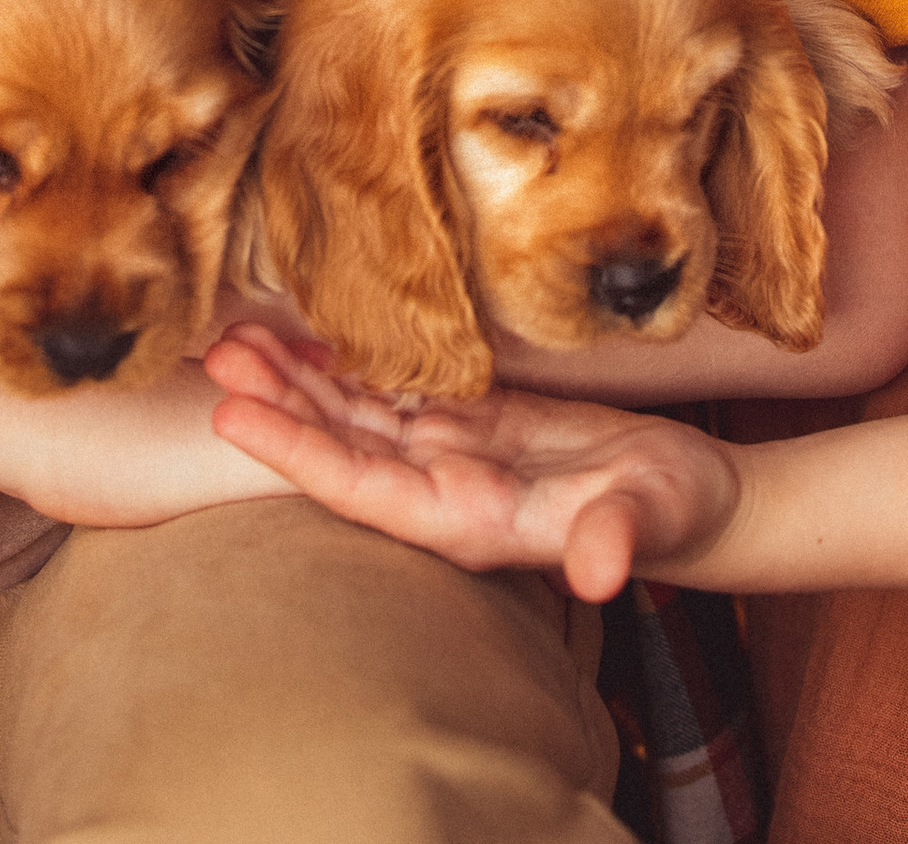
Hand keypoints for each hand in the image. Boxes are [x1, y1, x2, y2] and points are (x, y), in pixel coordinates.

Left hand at [204, 321, 741, 600]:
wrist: (691, 501)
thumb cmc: (672, 511)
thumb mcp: (652, 519)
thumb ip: (618, 540)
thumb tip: (599, 570)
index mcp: (469, 519)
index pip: (360, 488)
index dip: (295, 453)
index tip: (231, 417)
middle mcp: (445, 489)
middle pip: (341, 447)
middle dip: (277, 404)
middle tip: (215, 352)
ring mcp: (457, 456)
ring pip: (360, 417)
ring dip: (302, 381)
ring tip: (242, 337)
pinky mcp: (478, 423)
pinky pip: (399, 394)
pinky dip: (355, 367)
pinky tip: (317, 337)